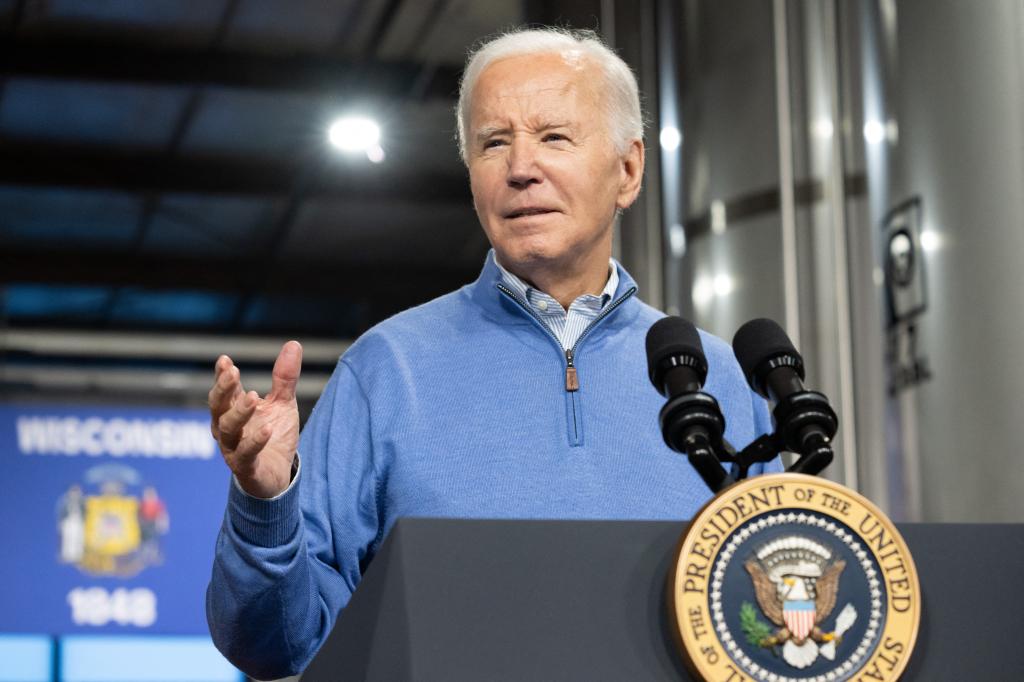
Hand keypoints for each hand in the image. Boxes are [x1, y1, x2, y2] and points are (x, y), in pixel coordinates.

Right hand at [209, 341, 302, 498]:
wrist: (279, 475)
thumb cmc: (274, 436)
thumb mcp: (283, 403)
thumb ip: (285, 378)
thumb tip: (293, 344)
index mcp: (233, 410)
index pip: (224, 391)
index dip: (222, 376)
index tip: (225, 361)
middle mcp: (228, 429)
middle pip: (217, 407)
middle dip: (223, 389)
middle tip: (232, 373)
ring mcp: (234, 449)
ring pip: (226, 429)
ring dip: (238, 412)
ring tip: (252, 397)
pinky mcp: (246, 468)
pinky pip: (245, 455)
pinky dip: (254, 442)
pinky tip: (267, 430)